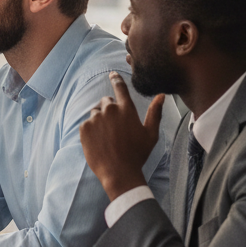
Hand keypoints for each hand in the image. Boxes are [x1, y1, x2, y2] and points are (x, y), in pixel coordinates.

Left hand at [80, 72, 164, 200]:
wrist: (118, 172)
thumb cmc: (137, 154)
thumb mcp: (150, 134)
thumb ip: (155, 113)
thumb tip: (161, 95)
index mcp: (126, 109)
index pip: (120, 88)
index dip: (116, 79)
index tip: (112, 74)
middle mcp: (110, 110)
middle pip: (106, 102)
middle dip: (109, 110)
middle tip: (115, 128)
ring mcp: (95, 118)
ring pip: (95, 113)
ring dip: (100, 120)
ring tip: (107, 137)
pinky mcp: (84, 128)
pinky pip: (87, 124)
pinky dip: (91, 130)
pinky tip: (99, 142)